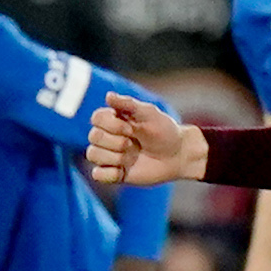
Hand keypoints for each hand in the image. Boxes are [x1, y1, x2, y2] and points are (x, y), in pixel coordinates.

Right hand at [87, 92, 205, 186]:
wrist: (178, 155)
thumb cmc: (164, 131)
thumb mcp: (149, 114)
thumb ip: (128, 104)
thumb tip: (108, 95)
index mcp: (113, 119)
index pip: (96, 118)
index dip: (113, 125)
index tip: (132, 128)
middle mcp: (108, 136)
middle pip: (93, 137)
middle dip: (116, 142)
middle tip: (134, 144)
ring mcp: (110, 155)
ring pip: (93, 155)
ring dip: (115, 157)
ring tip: (132, 157)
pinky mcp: (114, 173)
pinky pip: (97, 175)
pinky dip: (109, 174)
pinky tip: (123, 172)